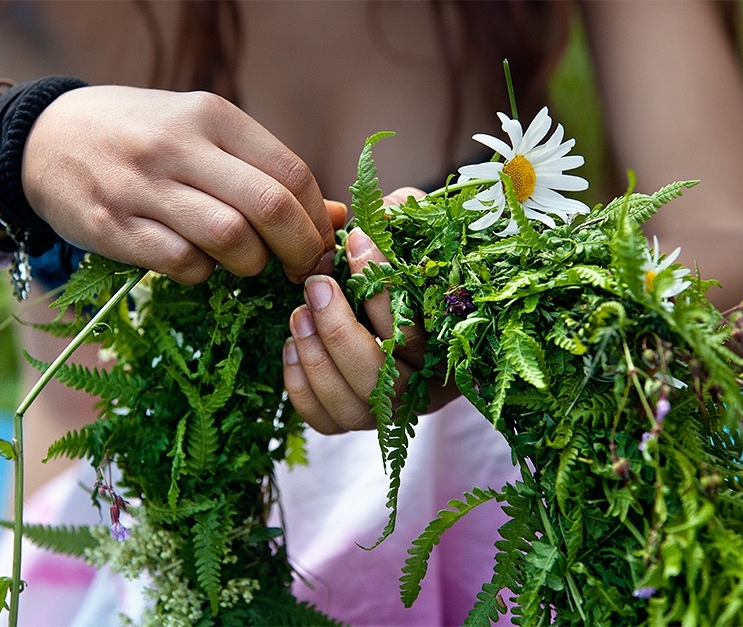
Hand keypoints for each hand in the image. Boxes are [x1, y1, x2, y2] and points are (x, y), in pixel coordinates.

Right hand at [23, 86, 336, 283]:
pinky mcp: (113, 226)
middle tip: (301, 269)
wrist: (45, 138)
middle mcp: (179, 145)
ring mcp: (142, 186)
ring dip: (251, 263)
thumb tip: (336, 217)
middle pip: (270, 207)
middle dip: (300, 250)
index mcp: (211, 115)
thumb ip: (266, 172)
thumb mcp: (204, 135)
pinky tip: (199, 263)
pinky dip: (204, 273)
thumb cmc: (143, 137)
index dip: (318, 218)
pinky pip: (183, 264)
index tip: (321, 243)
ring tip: (246, 262)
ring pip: (230, 239)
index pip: (292, 172)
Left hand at [283, 188, 459, 433]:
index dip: (383, 287)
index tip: (357, 242)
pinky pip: (325, 420)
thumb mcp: (415, 234)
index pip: (416, 330)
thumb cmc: (411, 263)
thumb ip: (405, 220)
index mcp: (451, 347)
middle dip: (340, 330)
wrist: (403, 299)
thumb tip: (381, 210)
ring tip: (297, 313)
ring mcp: (388, 411)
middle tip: (315, 285)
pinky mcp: (353, 419)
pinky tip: (292, 346)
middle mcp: (424, 389)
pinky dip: (302, 387)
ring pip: (351, 405)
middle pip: (381, 378)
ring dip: (317, 358)